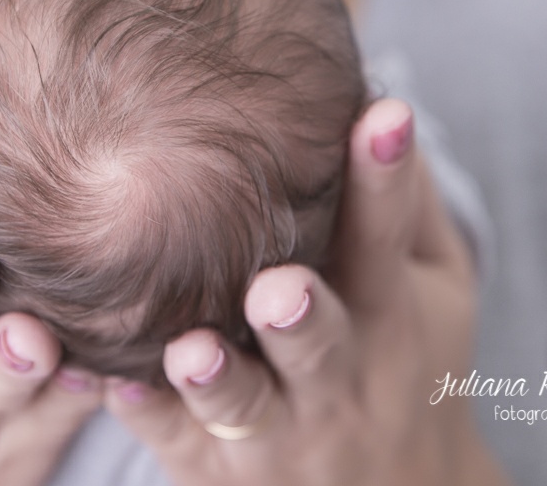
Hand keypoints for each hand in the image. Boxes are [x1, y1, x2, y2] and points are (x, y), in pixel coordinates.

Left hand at [105, 98, 510, 484]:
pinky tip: (111, 381)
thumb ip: (405, 208)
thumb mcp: (436, 291)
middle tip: (278, 288)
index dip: (384, 180)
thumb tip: (375, 98)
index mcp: (390, 317)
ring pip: (242, 407)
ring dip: (217, 379)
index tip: (382, 116)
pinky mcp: (214, 466)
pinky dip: (145, 414)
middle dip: (300, 316)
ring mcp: (276, 431)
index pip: (387, 243)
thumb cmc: (405, 362)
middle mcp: (337, 378)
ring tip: (192, 350)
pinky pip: (172, 440)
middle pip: (318, 343)